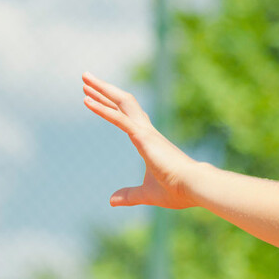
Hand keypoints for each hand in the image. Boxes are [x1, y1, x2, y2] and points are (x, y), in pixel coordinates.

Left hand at [82, 72, 198, 208]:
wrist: (194, 187)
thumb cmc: (177, 190)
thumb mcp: (147, 194)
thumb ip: (130, 195)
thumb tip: (112, 200)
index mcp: (148, 140)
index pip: (125, 116)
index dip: (109, 105)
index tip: (92, 96)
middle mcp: (147, 131)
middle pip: (122, 102)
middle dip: (104, 89)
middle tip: (85, 79)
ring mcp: (145, 132)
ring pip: (121, 102)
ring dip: (102, 90)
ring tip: (84, 79)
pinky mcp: (143, 137)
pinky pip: (119, 118)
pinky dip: (102, 108)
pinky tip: (87, 100)